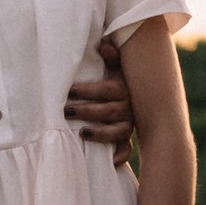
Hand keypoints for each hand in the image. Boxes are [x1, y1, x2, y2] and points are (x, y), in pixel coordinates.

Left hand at [65, 39, 135, 158]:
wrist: (140, 101)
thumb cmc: (114, 84)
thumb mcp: (115, 69)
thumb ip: (111, 57)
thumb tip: (104, 44)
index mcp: (122, 89)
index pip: (107, 90)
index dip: (88, 91)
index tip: (69, 91)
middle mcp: (127, 108)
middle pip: (109, 111)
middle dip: (87, 111)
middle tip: (65, 111)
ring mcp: (127, 125)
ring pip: (118, 131)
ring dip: (100, 133)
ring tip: (81, 133)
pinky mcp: (125, 140)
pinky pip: (126, 149)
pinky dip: (120, 155)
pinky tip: (110, 160)